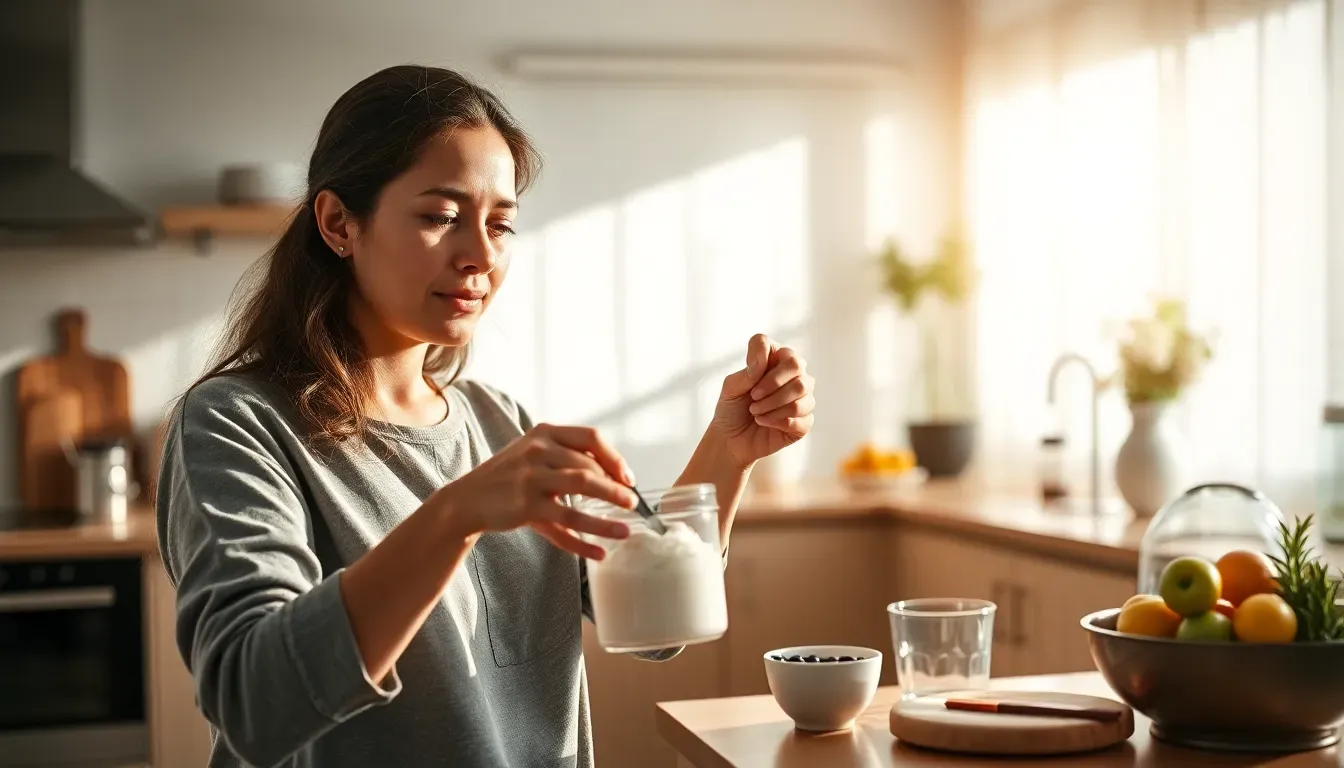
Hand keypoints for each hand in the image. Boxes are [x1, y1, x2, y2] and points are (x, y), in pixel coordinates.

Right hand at [435, 424, 635, 559]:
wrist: (466, 499)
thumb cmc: (508, 478)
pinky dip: (585, 541)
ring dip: (608, 510)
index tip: (628, 477)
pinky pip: (566, 523)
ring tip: (626, 527)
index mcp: (544, 434)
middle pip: (590, 466)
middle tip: (631, 504)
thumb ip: (567, 458)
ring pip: (583, 489)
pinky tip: (600, 552)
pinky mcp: (526, 506)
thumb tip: (613, 476)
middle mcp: (538, 450)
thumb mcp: (533, 454)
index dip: (614, 458)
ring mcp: (531, 478)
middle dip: (616, 487)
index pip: (590, 437)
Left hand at [712, 334, 814, 467]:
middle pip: (797, 365)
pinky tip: (765, 422)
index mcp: (775, 361)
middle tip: (753, 399)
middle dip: (772, 384)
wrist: (732, 441)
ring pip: (802, 391)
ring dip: (773, 404)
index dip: (761, 359)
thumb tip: (763, 360)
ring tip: (756, 413)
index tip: (749, 379)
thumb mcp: (731, 388)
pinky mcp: (805, 421)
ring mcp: (803, 398)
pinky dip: (778, 421)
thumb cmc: (732, 409)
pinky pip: (802, 416)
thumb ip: (747, 372)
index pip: (775, 346)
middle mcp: (793, 376)